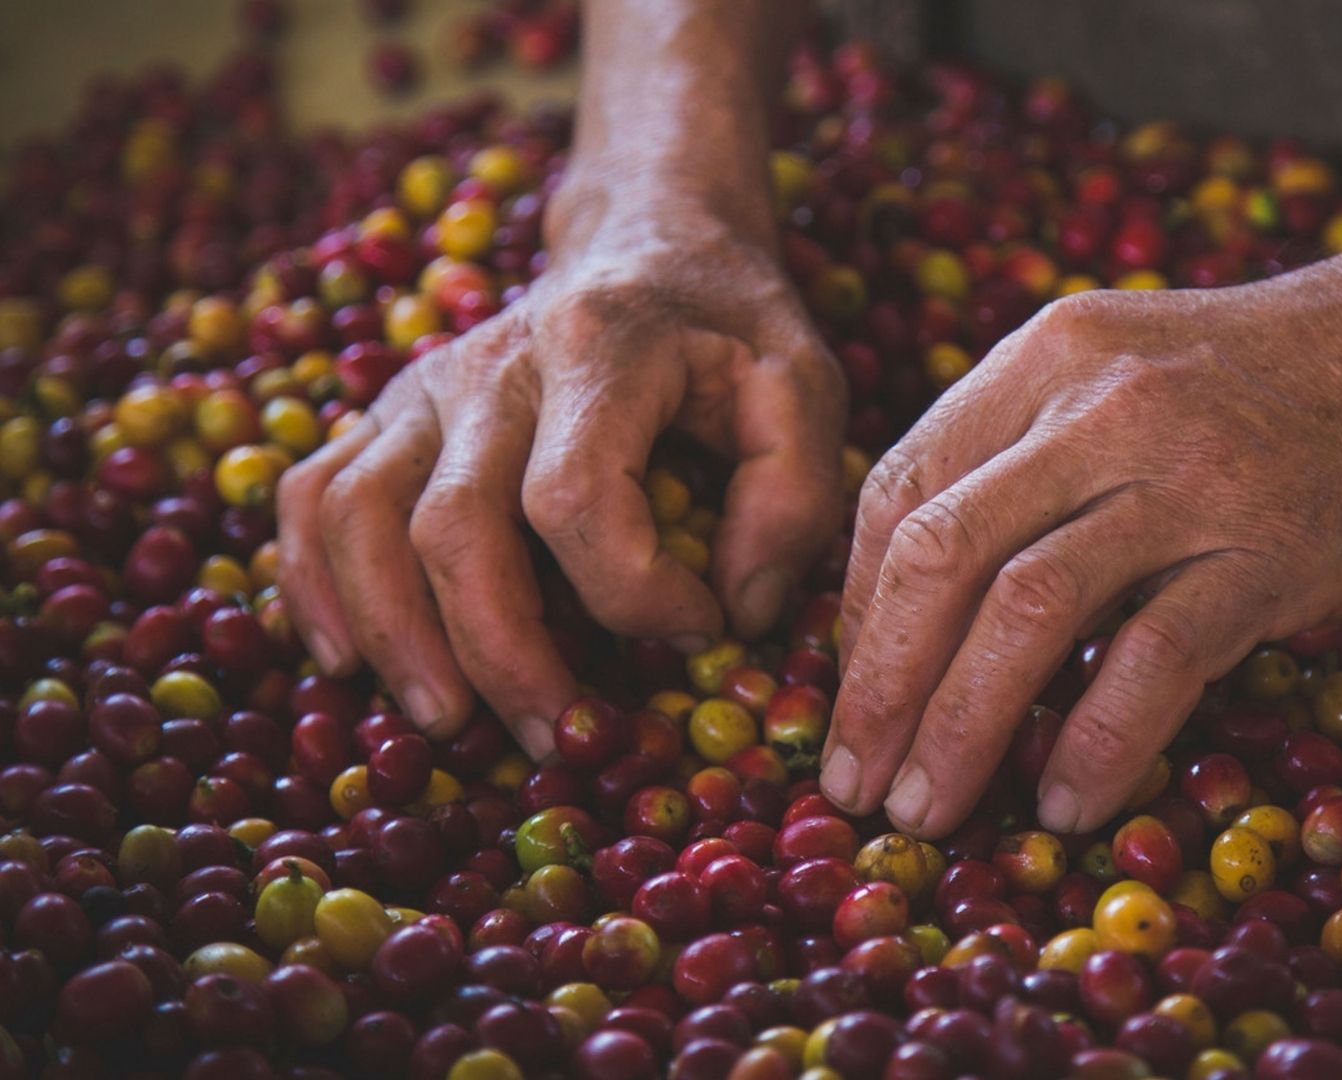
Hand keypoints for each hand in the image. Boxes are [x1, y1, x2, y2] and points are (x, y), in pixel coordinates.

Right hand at [277, 220, 845, 758]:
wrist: (647, 239)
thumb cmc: (731, 330)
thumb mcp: (803, 388)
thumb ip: (793, 498)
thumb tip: (736, 615)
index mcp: (599, 350)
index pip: (577, 498)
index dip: (633, 593)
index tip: (701, 628)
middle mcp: (490, 366)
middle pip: (453, 529)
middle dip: (502, 654)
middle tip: (557, 740)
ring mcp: (423, 387)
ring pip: (359, 521)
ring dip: (395, 637)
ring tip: (450, 722)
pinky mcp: (387, 412)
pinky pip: (312, 498)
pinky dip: (314, 586)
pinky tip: (349, 661)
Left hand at [819, 212, 1341, 837]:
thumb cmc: (1266, 374)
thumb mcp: (1120, 367)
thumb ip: (1028, 451)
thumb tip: (930, 592)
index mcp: (1044, 358)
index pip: (900, 486)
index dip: (855, 606)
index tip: (852, 689)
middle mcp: (1097, 407)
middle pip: (938, 556)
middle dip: (876, 686)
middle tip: (854, 783)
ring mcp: (1184, 475)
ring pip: (1025, 611)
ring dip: (960, 728)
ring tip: (928, 811)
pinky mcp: (1268, 545)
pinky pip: (1155, 658)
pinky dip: (1097, 743)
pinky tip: (1066, 805)